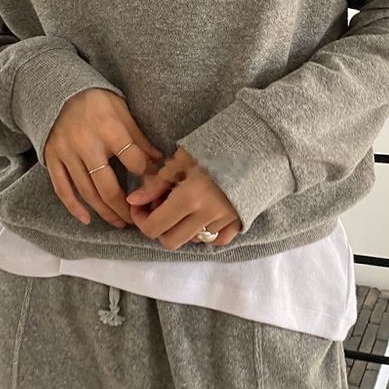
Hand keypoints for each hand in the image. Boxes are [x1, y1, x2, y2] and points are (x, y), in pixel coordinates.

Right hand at [43, 88, 163, 227]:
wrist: (58, 90)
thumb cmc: (96, 100)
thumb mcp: (122, 110)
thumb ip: (139, 137)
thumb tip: (159, 161)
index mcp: (108, 128)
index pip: (133, 161)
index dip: (147, 177)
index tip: (155, 188)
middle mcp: (86, 144)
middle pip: (108, 186)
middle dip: (125, 208)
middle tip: (138, 220)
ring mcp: (66, 153)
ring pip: (86, 192)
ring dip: (104, 212)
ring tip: (119, 223)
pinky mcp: (52, 159)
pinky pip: (62, 188)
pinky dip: (74, 207)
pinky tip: (87, 219)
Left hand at [126, 146, 242, 249]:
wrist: (256, 147)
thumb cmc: (214, 148)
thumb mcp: (181, 160)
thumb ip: (155, 183)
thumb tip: (133, 200)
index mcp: (189, 198)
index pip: (154, 227)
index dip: (141, 219)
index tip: (141, 206)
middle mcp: (206, 216)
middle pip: (170, 241)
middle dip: (160, 227)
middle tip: (160, 207)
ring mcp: (224, 222)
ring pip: (191, 241)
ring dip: (182, 228)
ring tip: (184, 207)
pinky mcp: (238, 224)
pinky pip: (215, 240)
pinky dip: (204, 232)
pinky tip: (202, 214)